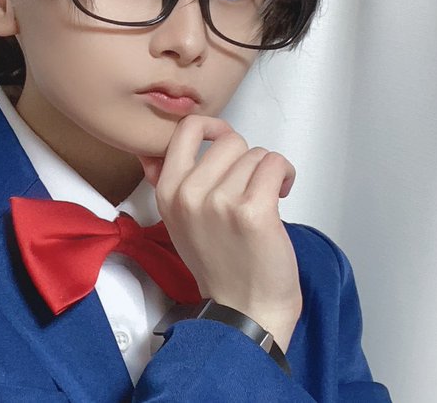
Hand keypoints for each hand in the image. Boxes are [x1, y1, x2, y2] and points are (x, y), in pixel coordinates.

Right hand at [139, 115, 300, 351]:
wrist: (245, 308)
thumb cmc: (219, 266)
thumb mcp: (178, 222)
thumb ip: (168, 183)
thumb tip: (151, 152)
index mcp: (168, 192)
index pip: (187, 130)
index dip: (213, 128)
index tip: (224, 141)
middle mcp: (189, 194)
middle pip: (230, 140)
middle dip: (246, 160)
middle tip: (248, 186)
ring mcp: (221, 202)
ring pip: (256, 154)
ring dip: (267, 172)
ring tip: (264, 198)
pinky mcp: (253, 210)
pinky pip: (275, 164)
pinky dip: (285, 175)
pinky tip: (281, 193)